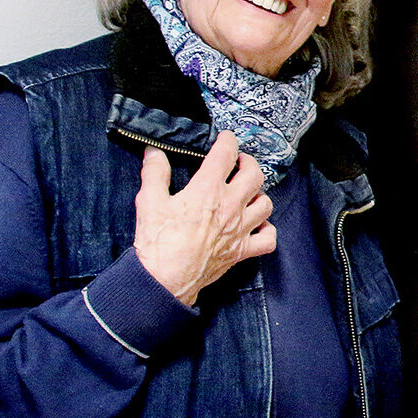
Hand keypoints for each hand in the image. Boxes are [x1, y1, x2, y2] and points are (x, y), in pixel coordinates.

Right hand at [134, 132, 275, 306]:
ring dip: (259, 195)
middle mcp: (231, 206)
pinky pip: (268, 239)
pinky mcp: (242, 251)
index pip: (226, 154)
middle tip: (240, 163)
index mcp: (208, 190)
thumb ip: (154, 172)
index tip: (226, 138)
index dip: (228, 141)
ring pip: (266, 204)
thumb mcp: (149, 200)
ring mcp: (240, 229)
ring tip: (249, 192)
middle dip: (249, 163)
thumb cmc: (157, 240)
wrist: (164, 279)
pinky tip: (257, 226)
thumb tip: (153, 152)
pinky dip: (267, 230)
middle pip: (255, 175)